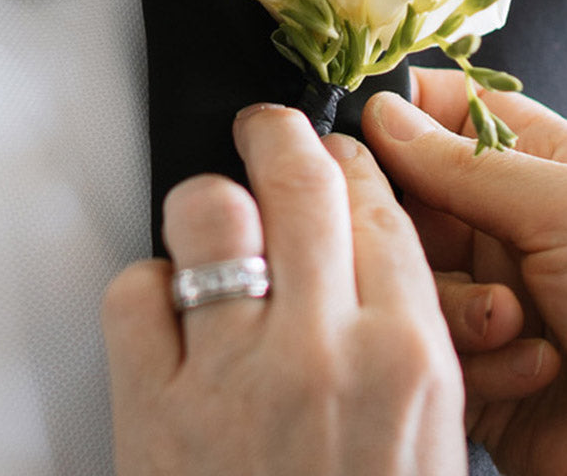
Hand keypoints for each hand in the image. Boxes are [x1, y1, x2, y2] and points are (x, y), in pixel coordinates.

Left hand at [101, 104, 465, 475]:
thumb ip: (410, 338)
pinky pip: (134, 290)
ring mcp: (231, 373)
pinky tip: (169, 311)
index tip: (334, 157)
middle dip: (278, 135)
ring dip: (209, 204)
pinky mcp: (152, 405)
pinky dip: (146, 287)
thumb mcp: (431, 436)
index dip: (348, 166)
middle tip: (266, 130)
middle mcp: (319, 348)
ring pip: (207, 212)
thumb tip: (375, 256)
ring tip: (213, 221)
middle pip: (296, 182)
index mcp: (404, 354)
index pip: (375, 208)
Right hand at [361, 68, 566, 475]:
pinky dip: (475, 359)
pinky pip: (431, 345)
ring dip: (460, 304)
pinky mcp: (481, 371)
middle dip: (426, 226)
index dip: (412, 117)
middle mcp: (521, 232)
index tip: (370, 130)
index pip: (462, 116)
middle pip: (421, 200)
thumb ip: (469, 164)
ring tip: (513, 325)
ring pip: (417, 278)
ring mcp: (499, 302)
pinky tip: (531, 370)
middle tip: (443, 245)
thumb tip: (386, 114)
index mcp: (556, 171)